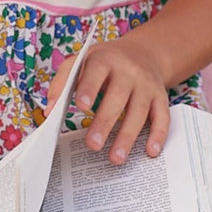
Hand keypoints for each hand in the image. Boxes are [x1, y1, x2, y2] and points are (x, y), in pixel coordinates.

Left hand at [47, 30, 170, 164]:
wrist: (144, 53)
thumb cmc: (105, 62)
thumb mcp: (82, 62)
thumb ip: (63, 83)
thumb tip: (49, 111)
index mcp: (105, 60)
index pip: (96, 72)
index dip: (89, 88)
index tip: (81, 106)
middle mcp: (129, 71)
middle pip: (118, 96)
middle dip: (105, 122)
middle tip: (93, 145)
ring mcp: (147, 85)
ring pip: (140, 111)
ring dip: (128, 136)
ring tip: (116, 158)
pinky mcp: (160, 97)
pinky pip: (162, 117)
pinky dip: (158, 135)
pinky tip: (150, 151)